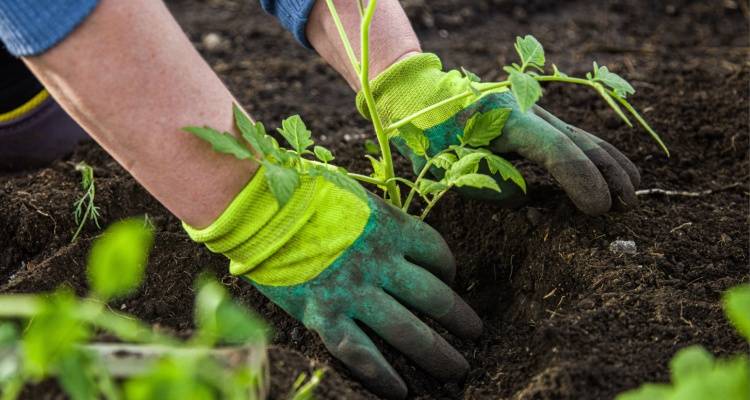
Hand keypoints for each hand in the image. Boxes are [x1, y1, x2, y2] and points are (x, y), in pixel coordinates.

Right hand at [185, 168, 481, 398]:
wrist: (256, 206)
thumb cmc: (301, 192)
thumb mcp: (352, 195)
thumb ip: (377, 216)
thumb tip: (392, 231)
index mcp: (390, 227)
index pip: (436, 252)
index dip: (449, 269)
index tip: (449, 279)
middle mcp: (380, 263)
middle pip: (433, 297)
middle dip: (460, 318)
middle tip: (476, 334)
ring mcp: (354, 292)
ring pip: (407, 331)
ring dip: (438, 353)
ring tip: (457, 369)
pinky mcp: (324, 315)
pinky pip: (362, 353)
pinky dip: (384, 376)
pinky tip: (402, 392)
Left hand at [358, 53, 640, 215]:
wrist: (421, 98)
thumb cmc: (428, 136)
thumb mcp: (446, 166)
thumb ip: (487, 185)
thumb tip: (524, 198)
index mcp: (506, 120)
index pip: (556, 151)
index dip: (581, 180)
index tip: (598, 209)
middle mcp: (528, 111)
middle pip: (579, 141)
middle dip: (607, 174)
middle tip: (626, 206)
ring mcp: (533, 112)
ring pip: (582, 136)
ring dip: (610, 163)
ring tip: (633, 191)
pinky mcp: (534, 119)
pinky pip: (572, 137)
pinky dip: (596, 155)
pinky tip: (615, 171)